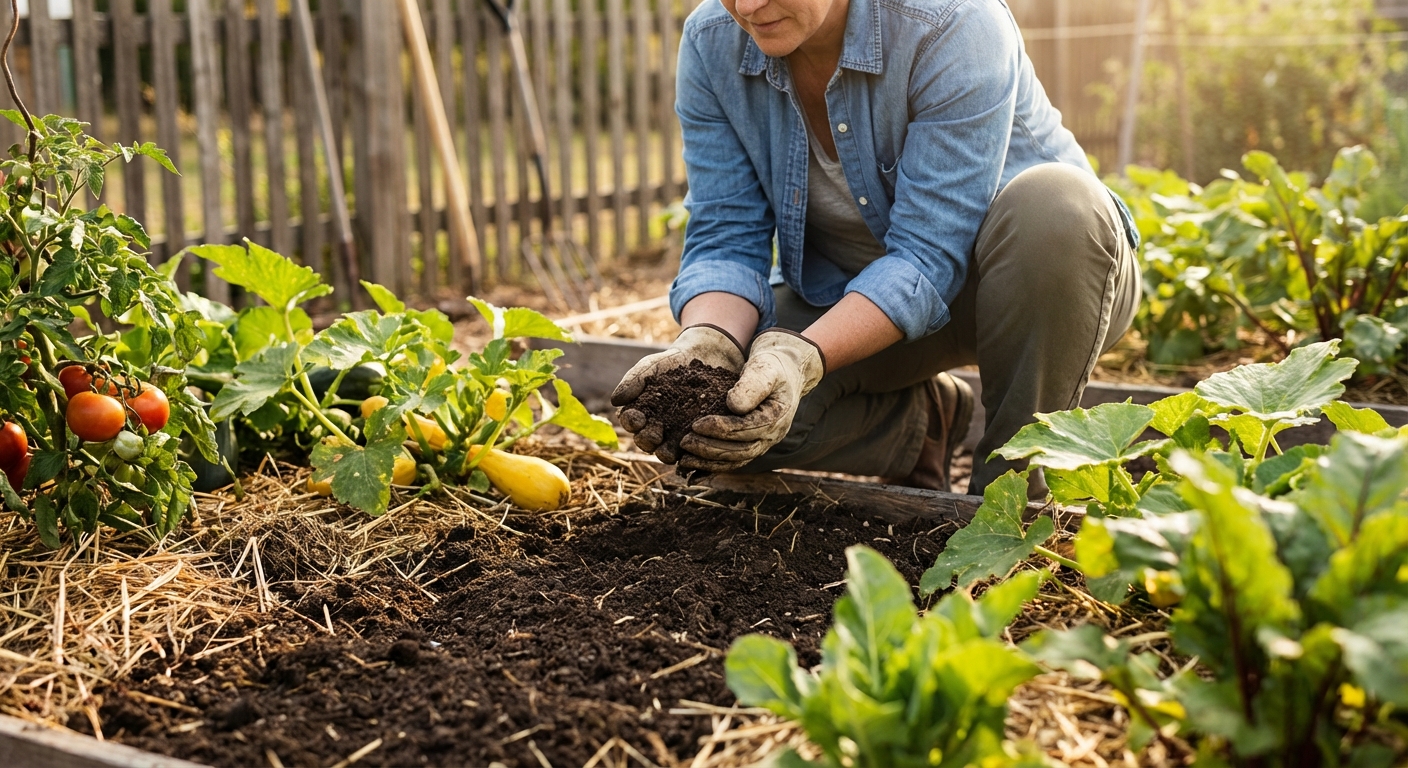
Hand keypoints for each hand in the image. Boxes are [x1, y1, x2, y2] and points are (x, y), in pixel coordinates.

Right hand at [612, 324, 744, 459]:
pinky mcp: (697, 438)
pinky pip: (692, 450)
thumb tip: (616, 401)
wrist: (702, 358)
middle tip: (653, 435)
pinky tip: (693, 445)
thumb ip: (633, 380)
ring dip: (665, 452)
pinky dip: (690, 451)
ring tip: (668, 450)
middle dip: (647, 440)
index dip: (631, 422)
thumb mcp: (650, 366)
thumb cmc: (670, 363)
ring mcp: (676, 436)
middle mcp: (655, 429)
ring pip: (667, 451)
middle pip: (646, 441)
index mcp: (640, 413)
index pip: (631, 422)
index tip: (635, 417)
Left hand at [679, 329, 824, 471]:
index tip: (696, 424)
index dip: (722, 429)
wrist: (783, 371)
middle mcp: (772, 436)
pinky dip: (713, 465)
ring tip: (684, 458)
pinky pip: (733, 460)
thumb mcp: (764, 368)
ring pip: (736, 460)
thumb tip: (733, 406)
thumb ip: (752, 385)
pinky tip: (693, 467)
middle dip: (711, 449)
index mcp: (777, 418)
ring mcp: (763, 443)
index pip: (747, 429)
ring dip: (709, 461)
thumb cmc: (771, 366)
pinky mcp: (752, 444)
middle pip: (741, 451)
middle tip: (685, 442)